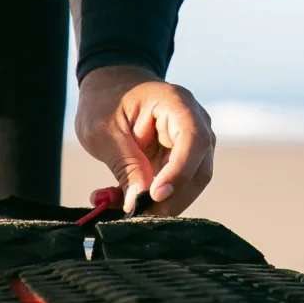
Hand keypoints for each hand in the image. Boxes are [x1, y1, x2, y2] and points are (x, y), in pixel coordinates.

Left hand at [76, 65, 214, 215]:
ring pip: (190, 184)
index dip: (179, 172)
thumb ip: (125, 165)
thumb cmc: (106, 101)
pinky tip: (122, 200)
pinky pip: (175, 186)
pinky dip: (152, 200)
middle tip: (138, 215)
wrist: (110, 87)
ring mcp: (191, 143)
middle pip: (199, 169)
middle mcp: (194, 122)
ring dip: (160, 204)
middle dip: (171, 199)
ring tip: (124, 207)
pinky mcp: (181, 160)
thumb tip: (138, 203)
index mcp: (176, 103)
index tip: (155, 195)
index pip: (193, 141)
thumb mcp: (104, 131)